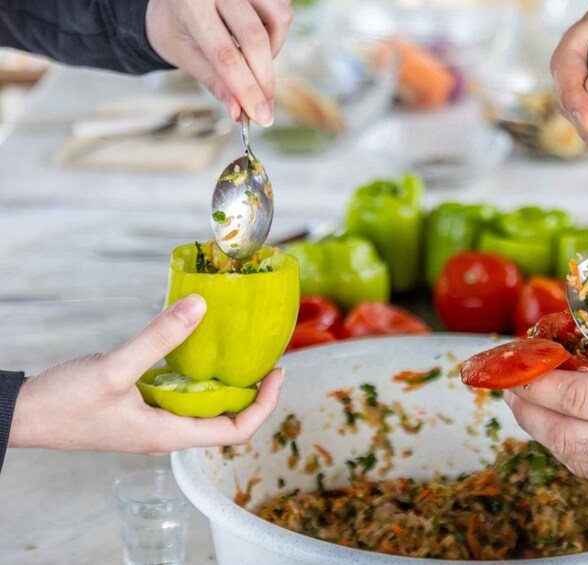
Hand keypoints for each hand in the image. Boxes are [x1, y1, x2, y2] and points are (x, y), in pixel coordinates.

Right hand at [9, 295, 282, 454]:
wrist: (21, 415)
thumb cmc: (63, 403)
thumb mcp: (114, 368)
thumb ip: (159, 338)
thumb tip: (201, 306)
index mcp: (169, 434)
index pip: (235, 431)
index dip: (265, 405)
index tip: (278, 372)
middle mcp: (167, 434)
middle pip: (226, 420)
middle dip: (252, 392)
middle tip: (266, 358)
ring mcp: (153, 424)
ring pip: (204, 409)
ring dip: (227, 385)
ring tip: (241, 352)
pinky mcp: (140, 410)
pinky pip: (182, 398)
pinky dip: (198, 378)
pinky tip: (198, 350)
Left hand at [146, 0, 293, 125]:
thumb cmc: (176, 27)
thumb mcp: (186, 56)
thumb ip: (215, 82)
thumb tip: (239, 112)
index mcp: (190, 5)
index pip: (225, 55)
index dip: (246, 89)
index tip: (261, 116)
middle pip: (255, 38)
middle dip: (264, 79)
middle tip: (266, 106)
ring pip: (279, 18)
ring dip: (273, 48)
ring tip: (254, 58)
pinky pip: (282, 10)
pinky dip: (276, 32)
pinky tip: (258, 39)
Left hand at [504, 333, 587, 510]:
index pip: (574, 398)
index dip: (536, 383)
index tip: (517, 370)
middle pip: (564, 438)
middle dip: (527, 414)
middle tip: (513, 393)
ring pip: (579, 464)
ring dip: (548, 437)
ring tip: (534, 413)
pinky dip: (580, 454)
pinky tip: (574, 436)